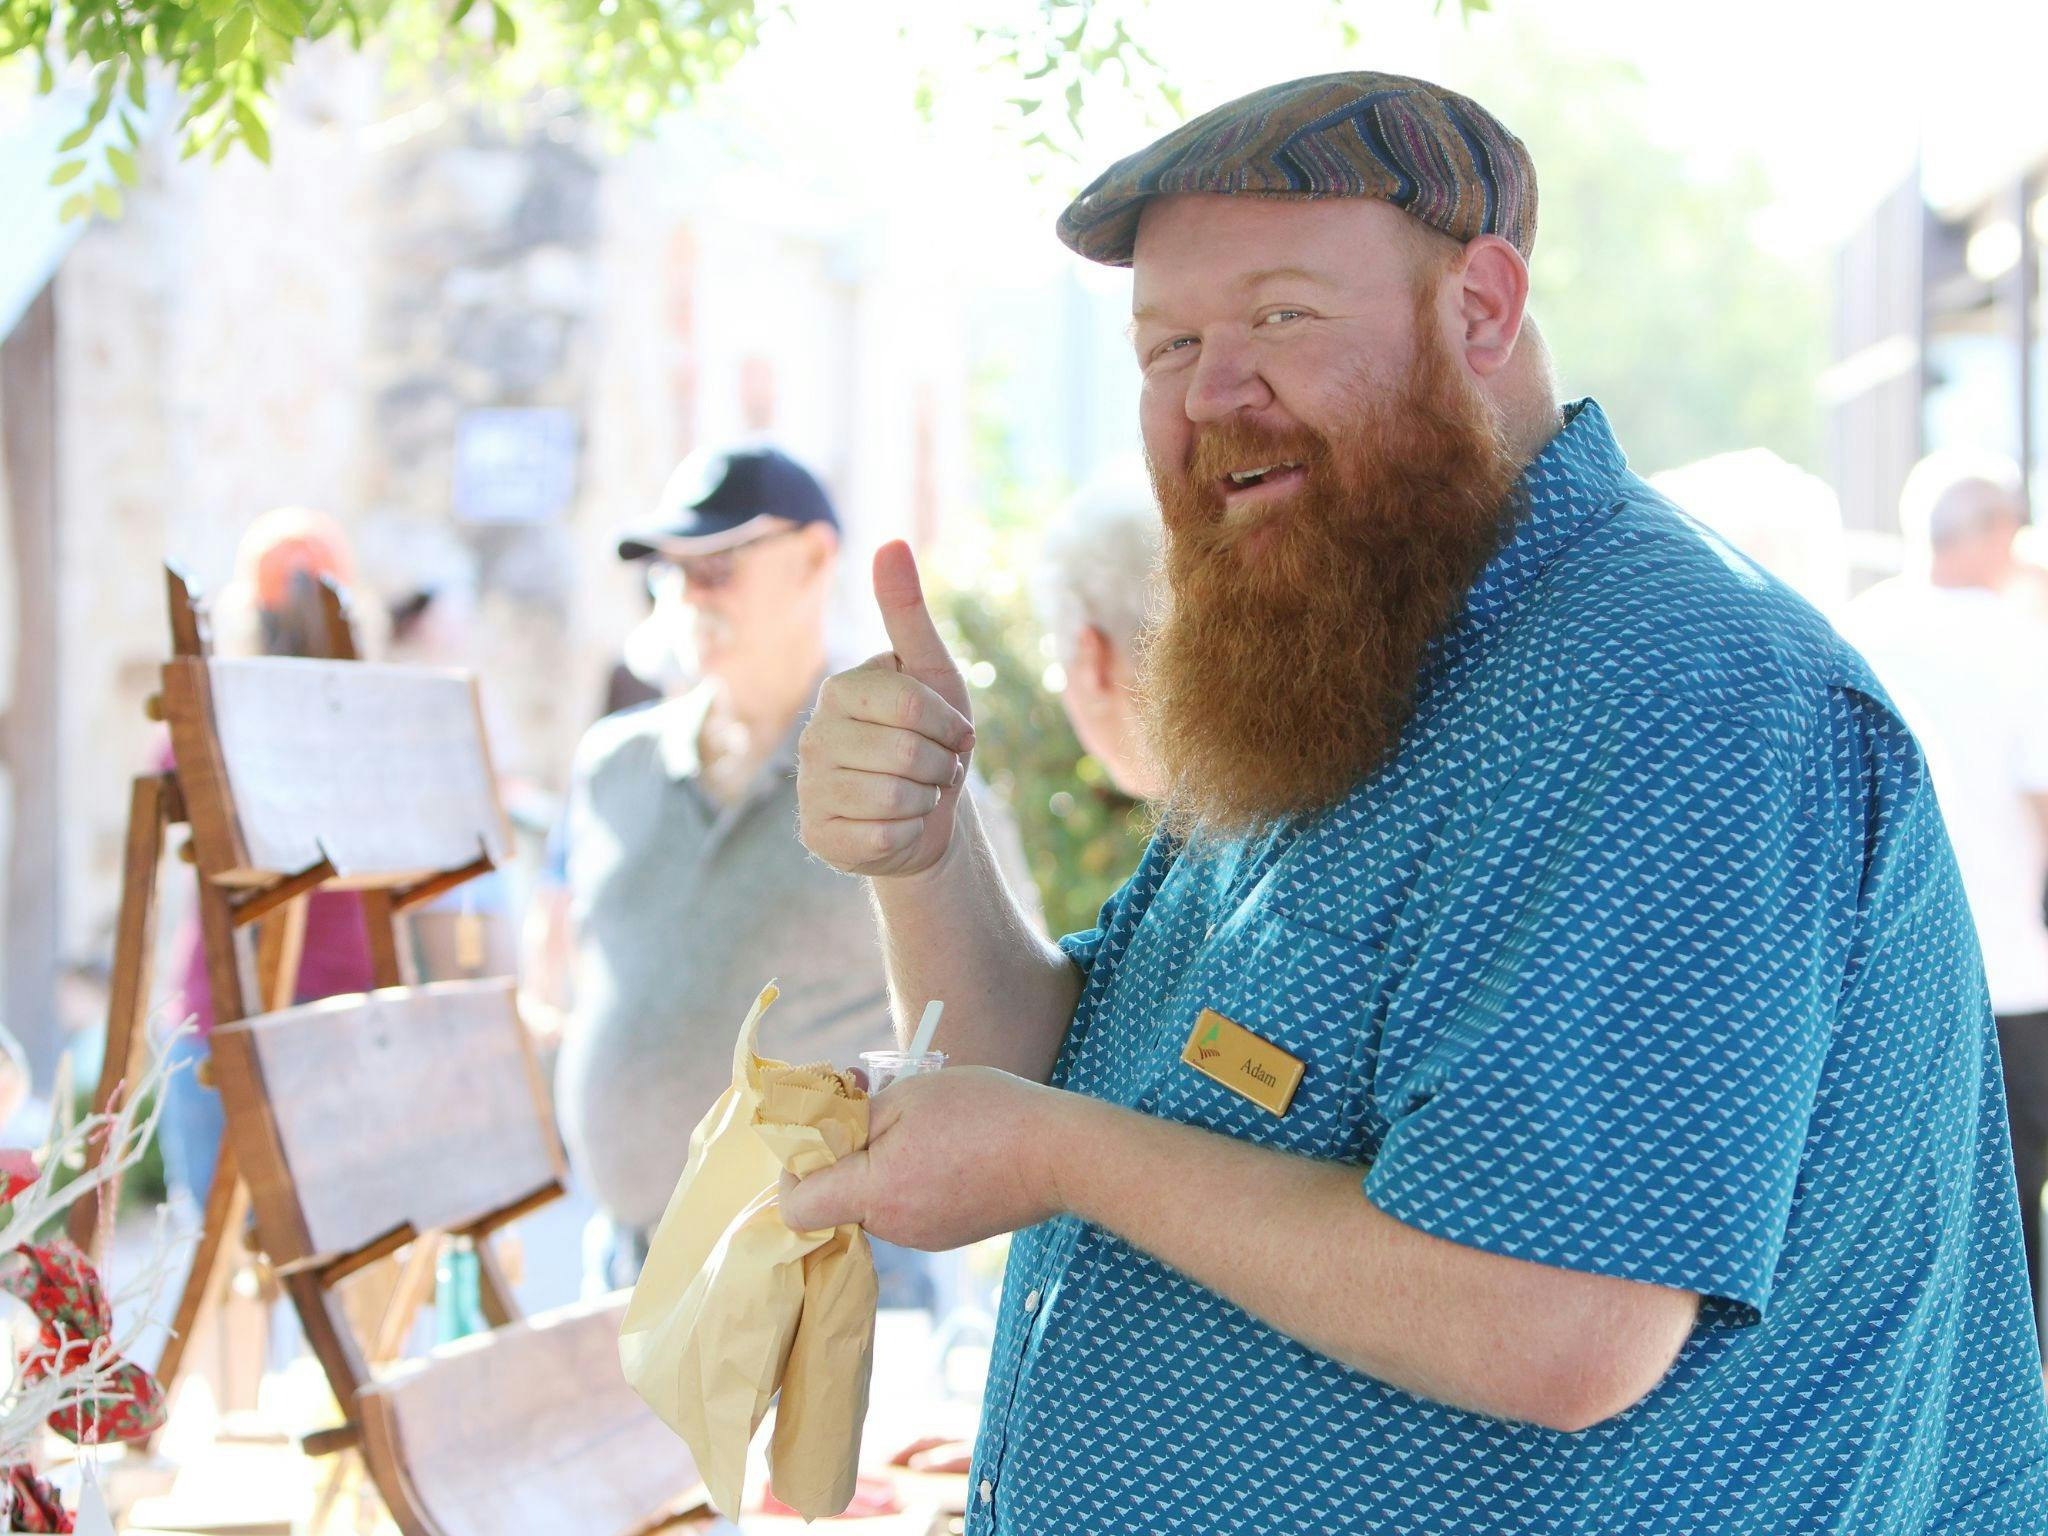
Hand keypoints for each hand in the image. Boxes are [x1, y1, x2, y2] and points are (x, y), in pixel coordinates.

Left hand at [777, 1067, 1071, 1248]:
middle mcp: (894, 1227)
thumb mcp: (908, 1096)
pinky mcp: (950, 1232)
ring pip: (876, 1199)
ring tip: (920, 1117)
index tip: (818, 1134)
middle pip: (838, 1198)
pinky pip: (909, 1205)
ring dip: (881, 1160)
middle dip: (845, 1151)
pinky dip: (912, 1175)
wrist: (1060, 1154)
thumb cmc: (984, 1113)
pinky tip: (946, 1143)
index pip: (797, 1208)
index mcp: (875, 1193)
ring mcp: (924, 1236)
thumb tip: (823, 1130)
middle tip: (871, 1101)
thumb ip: (854, 1118)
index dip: (793, 1170)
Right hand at [797, 541, 975, 878]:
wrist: (928, 817)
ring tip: (915, 794)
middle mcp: (813, 736)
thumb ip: (908, 612)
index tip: (951, 733)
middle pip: (908, 753)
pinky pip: (884, 836)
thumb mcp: (934, 673)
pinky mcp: (818, 836)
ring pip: (897, 796)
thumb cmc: (932, 738)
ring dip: (926, 800)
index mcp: (840, 689)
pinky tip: (896, 825)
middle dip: (941, 766)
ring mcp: (810, 789)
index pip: (915, 703)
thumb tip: (890, 541)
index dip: (950, 726)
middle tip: (932, 768)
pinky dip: (908, 833)